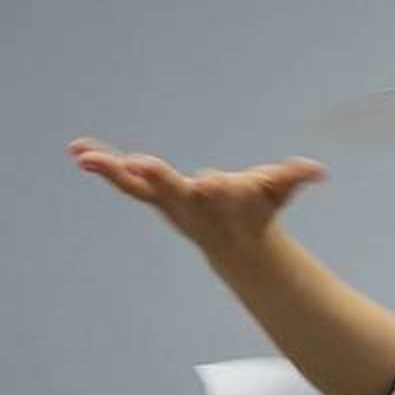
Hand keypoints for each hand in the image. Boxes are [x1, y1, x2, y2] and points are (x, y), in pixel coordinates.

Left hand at [69, 140, 326, 257]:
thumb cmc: (257, 210)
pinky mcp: (151, 193)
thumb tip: (317, 171)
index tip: (209, 181)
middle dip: (156, 176)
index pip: (215, 192)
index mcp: (218, 200)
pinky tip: (77, 151)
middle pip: (168, 187)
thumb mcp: (277, 192)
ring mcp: (164, 199)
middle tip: (138, 165)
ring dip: (109, 168)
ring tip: (82, 155)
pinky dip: (102, 165)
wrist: (234, 243)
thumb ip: (293, 179)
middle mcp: (186, 201)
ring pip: (134, 183)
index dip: (212, 187)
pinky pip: (123, 179)